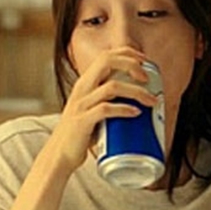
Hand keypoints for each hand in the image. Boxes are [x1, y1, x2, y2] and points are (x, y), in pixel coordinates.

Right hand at [49, 47, 157, 170]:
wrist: (59, 156)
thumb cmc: (79, 135)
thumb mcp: (92, 110)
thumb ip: (107, 101)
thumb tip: (137, 101)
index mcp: (85, 83)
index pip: (105, 56)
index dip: (127, 53)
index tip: (145, 61)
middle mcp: (82, 89)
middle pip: (107, 61)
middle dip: (131, 64)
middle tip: (147, 78)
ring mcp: (81, 104)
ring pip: (112, 86)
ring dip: (136, 91)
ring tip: (151, 101)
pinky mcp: (83, 121)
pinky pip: (106, 109)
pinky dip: (124, 109)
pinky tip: (136, 113)